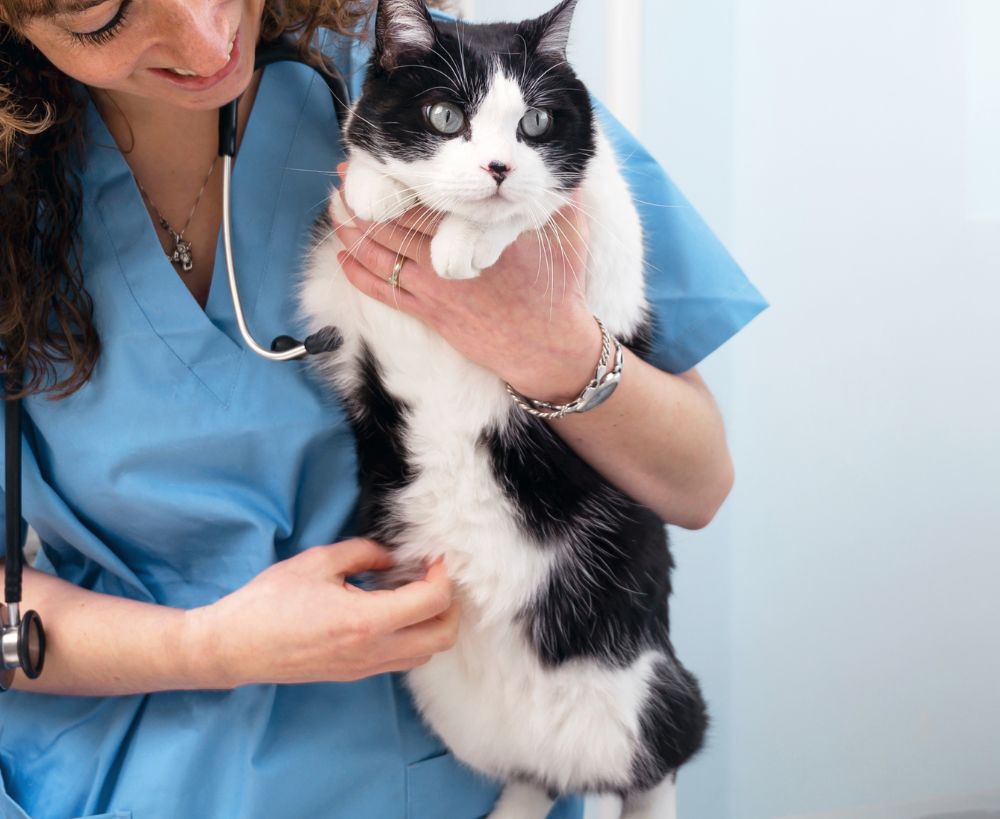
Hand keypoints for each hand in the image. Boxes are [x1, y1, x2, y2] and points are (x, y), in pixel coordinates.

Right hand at [186, 539, 458, 687]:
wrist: (234, 647)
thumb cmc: (270, 602)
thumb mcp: (318, 562)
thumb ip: (364, 553)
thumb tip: (392, 557)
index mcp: (366, 622)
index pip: (432, 603)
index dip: (443, 576)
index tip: (435, 558)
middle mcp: (373, 651)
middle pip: (442, 637)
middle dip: (450, 605)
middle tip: (434, 576)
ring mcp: (365, 668)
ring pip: (426, 653)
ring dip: (433, 623)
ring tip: (413, 591)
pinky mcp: (355, 674)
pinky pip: (402, 659)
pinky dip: (413, 636)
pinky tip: (392, 610)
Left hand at [331, 164, 603, 403]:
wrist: (547, 349)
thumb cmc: (557, 290)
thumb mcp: (570, 233)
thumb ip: (564, 194)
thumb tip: (571, 163)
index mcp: (477, 232)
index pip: (428, 198)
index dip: (401, 176)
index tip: (385, 155)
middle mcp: (448, 257)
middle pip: (394, 220)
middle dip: (367, 194)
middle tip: (347, 171)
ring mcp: (435, 288)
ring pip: (381, 253)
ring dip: (353, 228)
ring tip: (337, 204)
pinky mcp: (430, 314)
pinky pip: (384, 291)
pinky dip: (358, 273)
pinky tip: (342, 257)